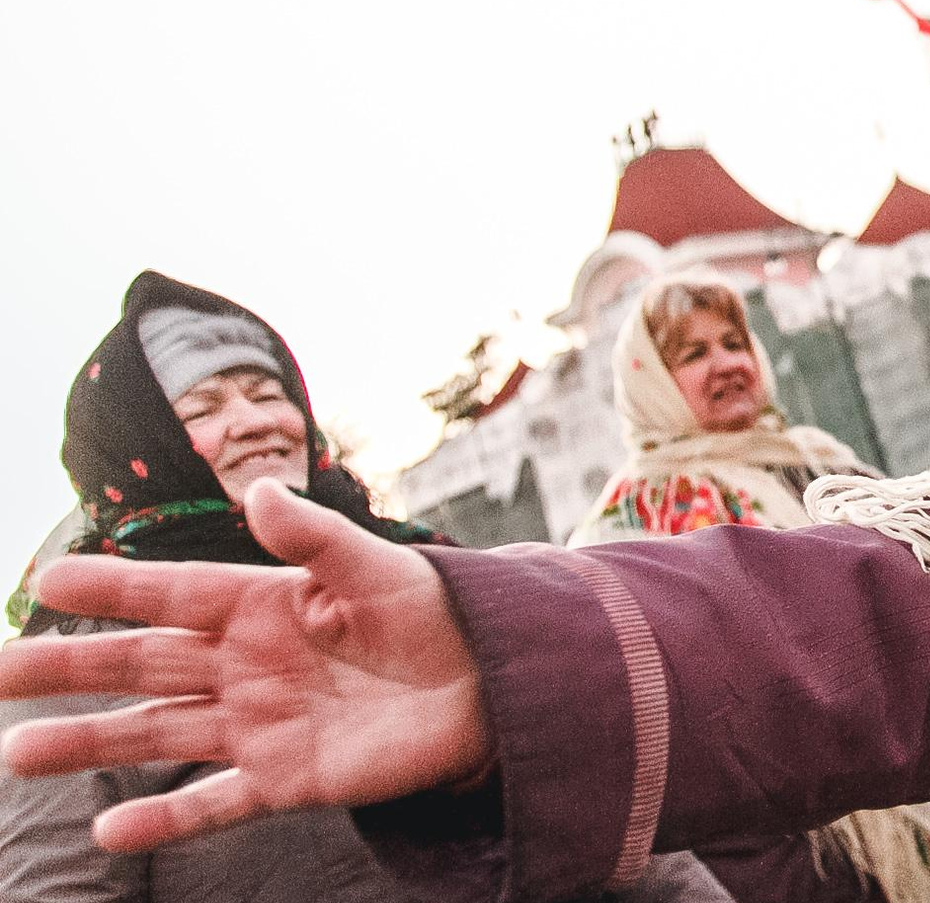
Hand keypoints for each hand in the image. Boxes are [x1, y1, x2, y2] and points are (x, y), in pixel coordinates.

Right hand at [0, 480, 489, 851]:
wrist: (489, 685)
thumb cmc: (435, 615)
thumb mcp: (376, 567)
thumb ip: (315, 536)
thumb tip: (259, 490)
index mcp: (263, 605)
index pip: (172, 595)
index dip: (113, 590)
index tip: (47, 582)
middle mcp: (244, 666)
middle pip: (141, 666)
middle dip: (66, 670)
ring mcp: (259, 725)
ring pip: (157, 736)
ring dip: (88, 745)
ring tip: (19, 753)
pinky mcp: (287, 779)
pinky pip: (214, 804)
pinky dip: (164, 820)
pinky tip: (108, 831)